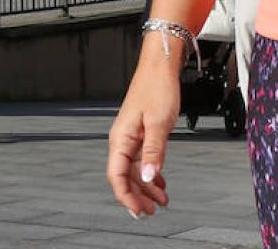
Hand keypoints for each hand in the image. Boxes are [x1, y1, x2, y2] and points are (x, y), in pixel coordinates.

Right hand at [106, 42, 182, 217]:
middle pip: (125, 177)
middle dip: (137, 196)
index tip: (138, 211)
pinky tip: (160, 182)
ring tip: (161, 201)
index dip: (126, 196)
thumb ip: (154, 152)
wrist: (160, 66)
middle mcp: (122, 140)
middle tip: (152, 211)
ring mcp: (132, 137)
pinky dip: (151, 173)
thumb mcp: (159, 122)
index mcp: (120, 139)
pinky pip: (142, 160)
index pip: (116, 176)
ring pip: (135, 170)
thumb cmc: (157, 87)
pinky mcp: (141, 133)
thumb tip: (148, 177)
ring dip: (147, 187)